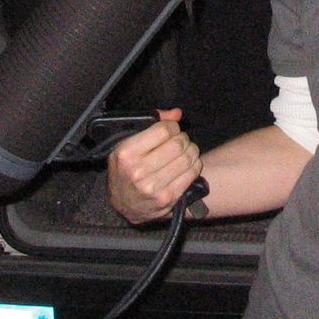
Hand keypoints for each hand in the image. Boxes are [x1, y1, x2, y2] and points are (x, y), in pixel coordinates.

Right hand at [105, 108, 202, 223]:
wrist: (123, 204)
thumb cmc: (126, 169)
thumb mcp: (127, 143)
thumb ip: (152, 124)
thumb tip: (177, 113)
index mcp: (127, 153)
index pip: (163, 130)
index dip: (172, 126)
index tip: (172, 129)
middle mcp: (138, 171)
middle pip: (178, 144)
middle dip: (183, 138)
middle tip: (180, 140)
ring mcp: (153, 186)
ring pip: (187, 158)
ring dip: (191, 150)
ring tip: (186, 150)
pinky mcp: (167, 197)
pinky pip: (191, 174)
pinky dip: (194, 165)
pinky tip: (188, 164)